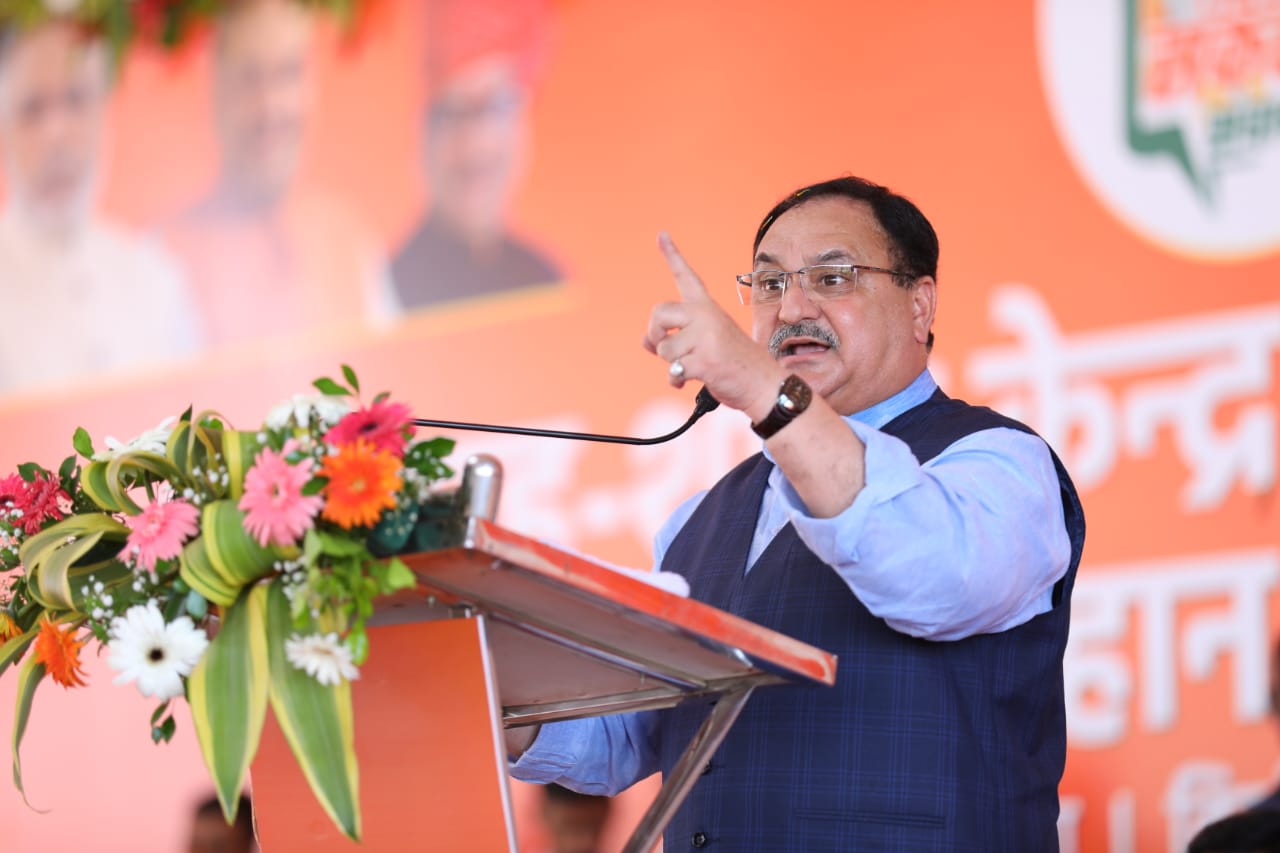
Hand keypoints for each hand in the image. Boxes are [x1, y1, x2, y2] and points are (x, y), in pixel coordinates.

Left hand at [643, 233, 782, 417]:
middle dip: (655, 335)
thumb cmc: (733, 362)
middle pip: (659, 313)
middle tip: (664, 347)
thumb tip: (644, 342)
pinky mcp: (706, 359)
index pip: (686, 276)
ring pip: (664, 348)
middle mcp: (707, 315)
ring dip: (671, 364)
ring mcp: (707, 336)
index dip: (671, 255)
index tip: (661, 234)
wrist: (764, 383)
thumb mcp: (705, 342)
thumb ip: (676, 336)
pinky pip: (674, 370)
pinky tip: (686, 381)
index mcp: (708, 307)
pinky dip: (676, 379)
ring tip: (691, 366)